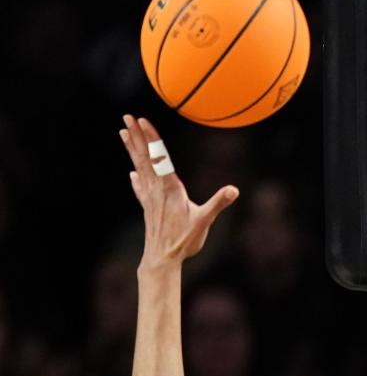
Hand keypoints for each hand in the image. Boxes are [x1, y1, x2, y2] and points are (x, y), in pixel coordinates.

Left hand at [120, 115, 237, 266]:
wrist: (162, 259)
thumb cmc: (183, 240)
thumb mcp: (204, 221)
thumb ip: (218, 203)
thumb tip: (234, 190)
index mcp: (170, 188)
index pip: (159, 157)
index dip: (151, 138)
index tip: (142, 121)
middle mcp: (156, 189)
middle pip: (145, 157)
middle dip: (136, 136)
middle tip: (127, 117)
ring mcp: (150, 198)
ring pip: (140, 167)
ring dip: (132, 149)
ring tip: (122, 132)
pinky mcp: (148, 208)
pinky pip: (140, 187)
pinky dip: (137, 178)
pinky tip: (133, 175)